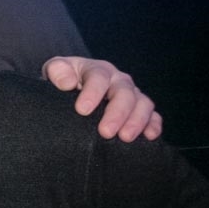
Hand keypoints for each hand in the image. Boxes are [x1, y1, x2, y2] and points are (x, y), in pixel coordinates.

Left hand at [43, 56, 162, 141]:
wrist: (72, 89)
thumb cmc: (64, 81)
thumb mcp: (55, 71)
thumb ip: (57, 72)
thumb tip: (67, 83)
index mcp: (98, 70)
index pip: (98, 77)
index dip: (92, 92)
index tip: (82, 110)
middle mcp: (118, 80)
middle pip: (124, 93)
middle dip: (117, 113)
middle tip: (106, 132)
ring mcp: (132, 95)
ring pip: (142, 103)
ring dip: (137, 121)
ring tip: (125, 137)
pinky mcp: (140, 109)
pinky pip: (152, 115)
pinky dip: (153, 124)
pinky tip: (150, 136)